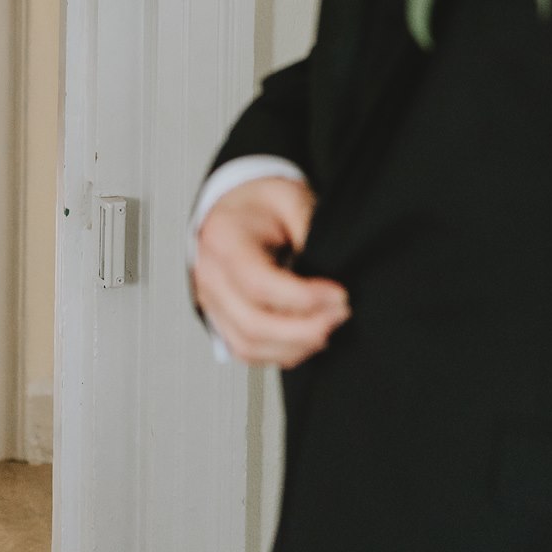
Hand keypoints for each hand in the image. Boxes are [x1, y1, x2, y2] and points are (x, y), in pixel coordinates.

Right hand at [192, 177, 347, 367]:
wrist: (234, 210)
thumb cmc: (258, 205)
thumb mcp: (289, 198)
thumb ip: (308, 228)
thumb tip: (331, 267)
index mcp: (224, 240)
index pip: (259, 283)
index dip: (303, 298)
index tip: (339, 294)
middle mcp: (211, 276)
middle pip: (253, 323)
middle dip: (304, 329)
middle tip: (339, 314)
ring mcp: (212, 302)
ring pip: (249, 345)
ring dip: (296, 346)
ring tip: (328, 326)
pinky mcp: (221, 320)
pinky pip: (247, 351)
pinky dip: (281, 353)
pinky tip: (307, 338)